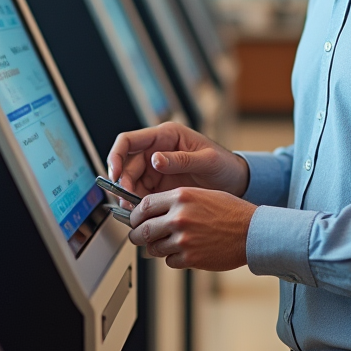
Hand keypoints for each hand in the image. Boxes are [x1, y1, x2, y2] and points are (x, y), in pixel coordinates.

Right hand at [106, 122, 249, 204]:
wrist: (236, 182)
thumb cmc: (225, 164)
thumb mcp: (207, 160)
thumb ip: (181, 159)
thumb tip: (155, 159)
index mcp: (166, 136)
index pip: (129, 141)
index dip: (116, 155)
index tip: (114, 173)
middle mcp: (157, 151)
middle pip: (126, 164)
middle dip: (122, 182)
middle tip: (127, 201)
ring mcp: (156, 169)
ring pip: (131, 181)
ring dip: (128, 195)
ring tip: (134, 211)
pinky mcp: (159, 186)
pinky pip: (141, 193)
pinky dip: (138, 204)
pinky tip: (141, 213)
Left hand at [128, 187, 255, 270]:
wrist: (252, 232)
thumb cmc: (230, 212)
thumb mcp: (201, 195)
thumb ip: (175, 202)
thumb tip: (151, 212)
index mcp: (181, 197)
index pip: (143, 206)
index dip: (135, 215)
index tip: (135, 220)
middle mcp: (179, 217)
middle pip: (142, 230)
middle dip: (137, 235)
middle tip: (139, 236)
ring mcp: (183, 239)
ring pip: (153, 248)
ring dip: (156, 247)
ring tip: (168, 243)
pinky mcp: (190, 258)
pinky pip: (169, 261)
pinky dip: (173, 258)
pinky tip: (185, 251)